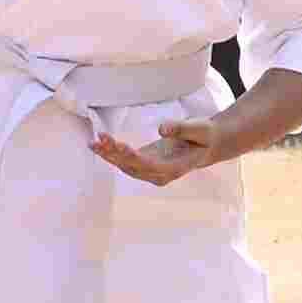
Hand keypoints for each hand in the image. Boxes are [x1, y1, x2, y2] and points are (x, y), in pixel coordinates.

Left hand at [81, 103, 250, 187]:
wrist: (207, 145)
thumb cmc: (204, 136)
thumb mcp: (199, 128)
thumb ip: (181, 128)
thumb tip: (161, 128)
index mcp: (175, 168)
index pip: (151, 165)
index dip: (133, 157)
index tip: (120, 145)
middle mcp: (161, 174)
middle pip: (134, 167)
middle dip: (116, 154)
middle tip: (101, 139)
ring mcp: (152, 171)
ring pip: (126, 166)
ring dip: (109, 155)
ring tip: (94, 142)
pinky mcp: (145, 164)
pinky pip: (125, 161)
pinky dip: (111, 153)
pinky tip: (97, 145)